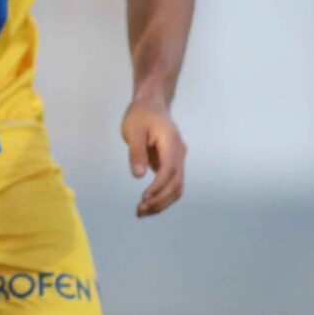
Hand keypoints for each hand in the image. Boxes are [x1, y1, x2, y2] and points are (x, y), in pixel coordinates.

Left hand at [122, 98, 185, 215]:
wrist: (151, 103)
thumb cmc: (140, 114)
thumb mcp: (134, 130)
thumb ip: (136, 152)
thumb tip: (139, 175)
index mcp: (171, 143)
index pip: (169, 171)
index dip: (158, 187)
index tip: (144, 198)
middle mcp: (179, 153)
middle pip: (176, 183)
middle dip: (160, 200)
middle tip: (140, 210)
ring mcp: (178, 159)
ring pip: (176, 186)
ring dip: (162, 201)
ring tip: (142, 211)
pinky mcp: (172, 163)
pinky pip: (171, 183)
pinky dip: (162, 195)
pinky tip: (148, 203)